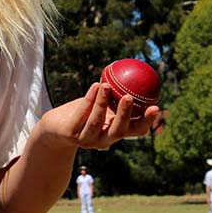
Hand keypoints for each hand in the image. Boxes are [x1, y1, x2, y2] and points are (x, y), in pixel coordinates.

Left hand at [37, 82, 158, 150]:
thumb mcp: (102, 105)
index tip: (156, 107)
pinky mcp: (70, 134)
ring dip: (102, 103)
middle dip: (125, 114)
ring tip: (106, 85)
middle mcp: (103, 139)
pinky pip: (80, 115)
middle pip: (118, 130)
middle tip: (130, 96)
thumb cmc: (84, 112)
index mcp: (115, 132)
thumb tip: (135, 73)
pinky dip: (89, 100)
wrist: (56, 128)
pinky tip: (95, 86)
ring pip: (96, 122)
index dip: (147, 121)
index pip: (135, 130)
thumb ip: (116, 96)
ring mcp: (86, 139)